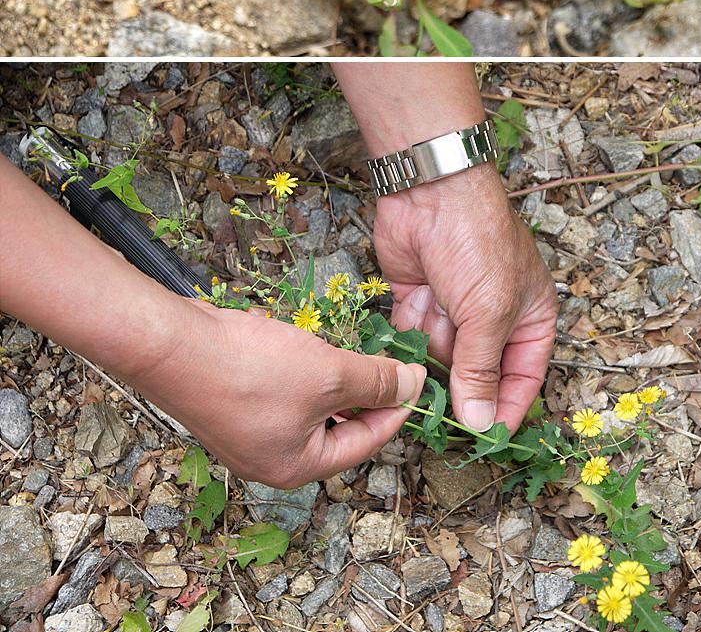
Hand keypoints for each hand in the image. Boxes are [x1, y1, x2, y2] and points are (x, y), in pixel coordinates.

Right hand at [137, 300, 425, 487]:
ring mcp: (246, 436)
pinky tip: (300, 347)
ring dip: (329, 382)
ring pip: (307, 410)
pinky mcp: (230, 407)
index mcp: (298, 467)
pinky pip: (280, 395)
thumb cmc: (248, 369)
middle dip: (360, 394)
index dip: (395, 409)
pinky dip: (298, 374)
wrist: (174, 347)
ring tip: (343, 351)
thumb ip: (374, 381)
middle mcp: (270, 461)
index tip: (414, 380)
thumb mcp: (328, 373)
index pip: (364, 443)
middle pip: (335, 429)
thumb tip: (414, 384)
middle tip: (383, 363)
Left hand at [372, 164, 557, 434]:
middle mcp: (492, 317)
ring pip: (439, 359)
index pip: (522, 379)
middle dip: (458, 388)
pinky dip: (403, 341)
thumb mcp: (488, 312)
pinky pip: (409, 338)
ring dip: (428, 361)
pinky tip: (402, 338)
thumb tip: (481, 424)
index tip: (485, 442)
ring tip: (422, 353)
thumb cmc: (477, 241)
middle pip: (476, 373)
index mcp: (528, 318)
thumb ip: (480, 369)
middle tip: (438, 414)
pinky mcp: (417, 300)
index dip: (504, 410)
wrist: (430, 191)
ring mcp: (453, 308)